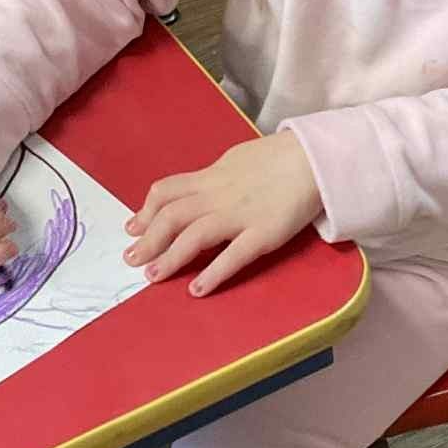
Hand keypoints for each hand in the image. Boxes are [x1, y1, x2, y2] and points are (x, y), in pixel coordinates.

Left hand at [124, 132, 321, 296]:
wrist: (315, 158)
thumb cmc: (279, 158)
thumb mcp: (237, 159)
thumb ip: (215, 177)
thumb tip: (198, 187)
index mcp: (212, 176)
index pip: (167, 191)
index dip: (146, 211)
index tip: (133, 228)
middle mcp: (219, 195)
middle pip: (172, 216)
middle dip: (148, 239)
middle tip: (132, 259)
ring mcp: (241, 215)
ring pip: (194, 235)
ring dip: (170, 258)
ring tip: (153, 277)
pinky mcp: (264, 234)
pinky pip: (233, 255)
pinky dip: (212, 273)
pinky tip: (196, 289)